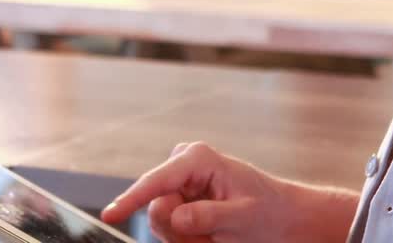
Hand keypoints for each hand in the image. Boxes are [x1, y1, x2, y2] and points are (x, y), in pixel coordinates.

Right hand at [100, 142, 297, 242]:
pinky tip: (210, 237)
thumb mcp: (243, 218)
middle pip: (158, 209)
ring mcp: (179, 181)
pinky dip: (188, 240)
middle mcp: (182, 164)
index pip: (156, 182)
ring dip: (187, 239)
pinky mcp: (179, 197)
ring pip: (161, 222)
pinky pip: (168, 227)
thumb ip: (208, 216)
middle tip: (212, 241)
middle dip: (181, 233)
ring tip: (216, 237)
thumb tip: (176, 215)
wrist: (283, 217)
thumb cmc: (269, 213)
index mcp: (198, 158)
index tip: (109, 216)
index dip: (131, 200)